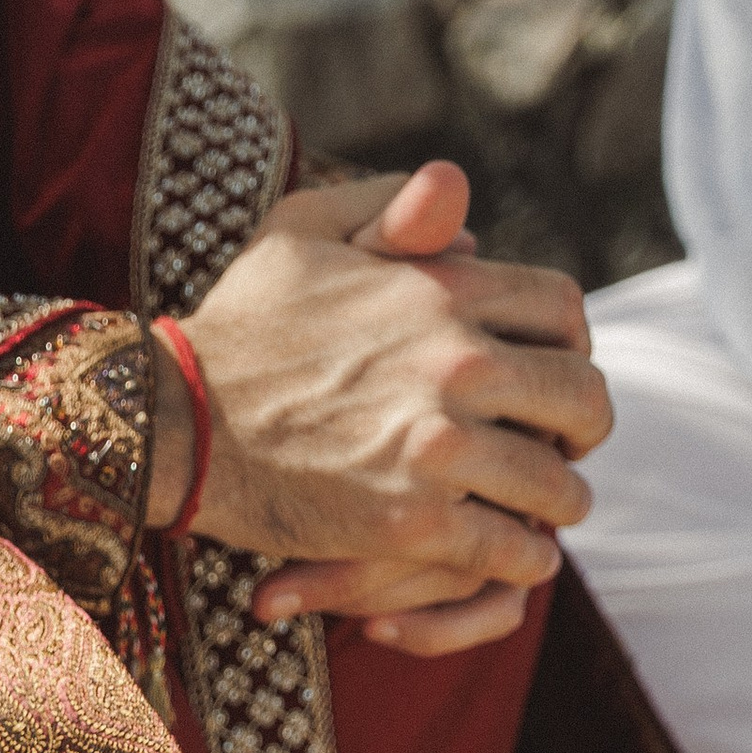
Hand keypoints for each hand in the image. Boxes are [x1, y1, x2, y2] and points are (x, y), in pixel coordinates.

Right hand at [161, 161, 607, 656]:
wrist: (169, 421)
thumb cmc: (235, 325)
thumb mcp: (304, 227)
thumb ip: (388, 203)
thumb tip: (457, 196)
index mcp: (445, 289)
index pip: (564, 311)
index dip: (573, 347)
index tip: (555, 375)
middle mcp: (458, 361)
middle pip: (580, 396)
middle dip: (582, 428)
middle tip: (567, 450)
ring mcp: (439, 446)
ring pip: (553, 482)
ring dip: (559, 502)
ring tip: (546, 514)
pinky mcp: (412, 522)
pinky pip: (507, 547)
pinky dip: (522, 557)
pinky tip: (516, 557)